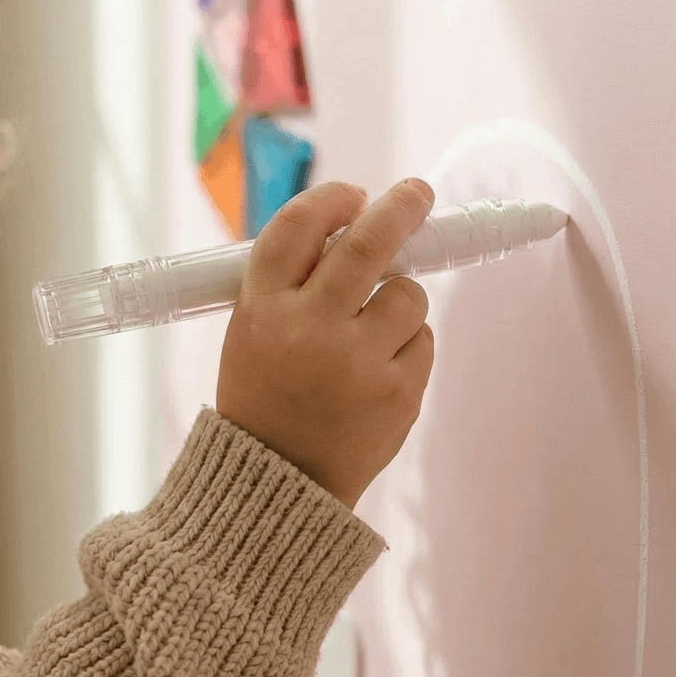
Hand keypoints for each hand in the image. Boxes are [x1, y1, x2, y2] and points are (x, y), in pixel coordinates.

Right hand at [216, 179, 435, 509]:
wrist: (280, 482)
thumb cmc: (266, 393)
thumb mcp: (252, 329)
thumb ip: (294, 280)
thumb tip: (360, 224)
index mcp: (261, 307)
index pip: (299, 227)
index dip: (332, 200)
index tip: (354, 195)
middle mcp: (309, 328)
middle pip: (366, 244)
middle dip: (400, 208)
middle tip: (417, 193)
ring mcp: (358, 362)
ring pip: (408, 295)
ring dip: (399, 298)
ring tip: (371, 332)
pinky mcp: (398, 393)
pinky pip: (423, 340)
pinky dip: (408, 344)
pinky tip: (378, 371)